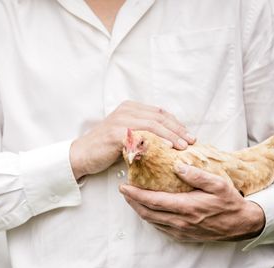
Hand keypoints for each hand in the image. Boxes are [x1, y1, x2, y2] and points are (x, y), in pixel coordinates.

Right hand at [70, 101, 194, 178]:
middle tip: (191, 141)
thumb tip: (171, 140)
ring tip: (183, 146)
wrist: (82, 155)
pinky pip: (140, 135)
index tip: (189, 135)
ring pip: (153, 125)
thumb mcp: (128, 135)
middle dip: (178, 130)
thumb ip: (145, 131)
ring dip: (171, 136)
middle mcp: (127, 110)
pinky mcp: (115, 133)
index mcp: (131, 107)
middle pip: (159, 117)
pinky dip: (155, 141)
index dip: (177, 123)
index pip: (160, 113)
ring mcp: (120, 120)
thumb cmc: (106, 148)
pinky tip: (166, 149)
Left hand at [119, 163, 265, 241]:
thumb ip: (197, 175)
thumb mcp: (218, 184)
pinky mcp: (184, 236)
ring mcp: (181, 231)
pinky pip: (161, 228)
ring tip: (133, 199)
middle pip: (148, 212)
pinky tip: (149, 210)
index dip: (136, 194)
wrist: (241, 224)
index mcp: (187, 207)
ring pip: (152, 221)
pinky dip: (151, 218)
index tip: (124, 186)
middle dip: (132, 202)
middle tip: (124, 191)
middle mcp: (181, 221)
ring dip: (139, 210)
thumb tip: (178, 166)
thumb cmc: (230, 202)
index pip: (153, 200)